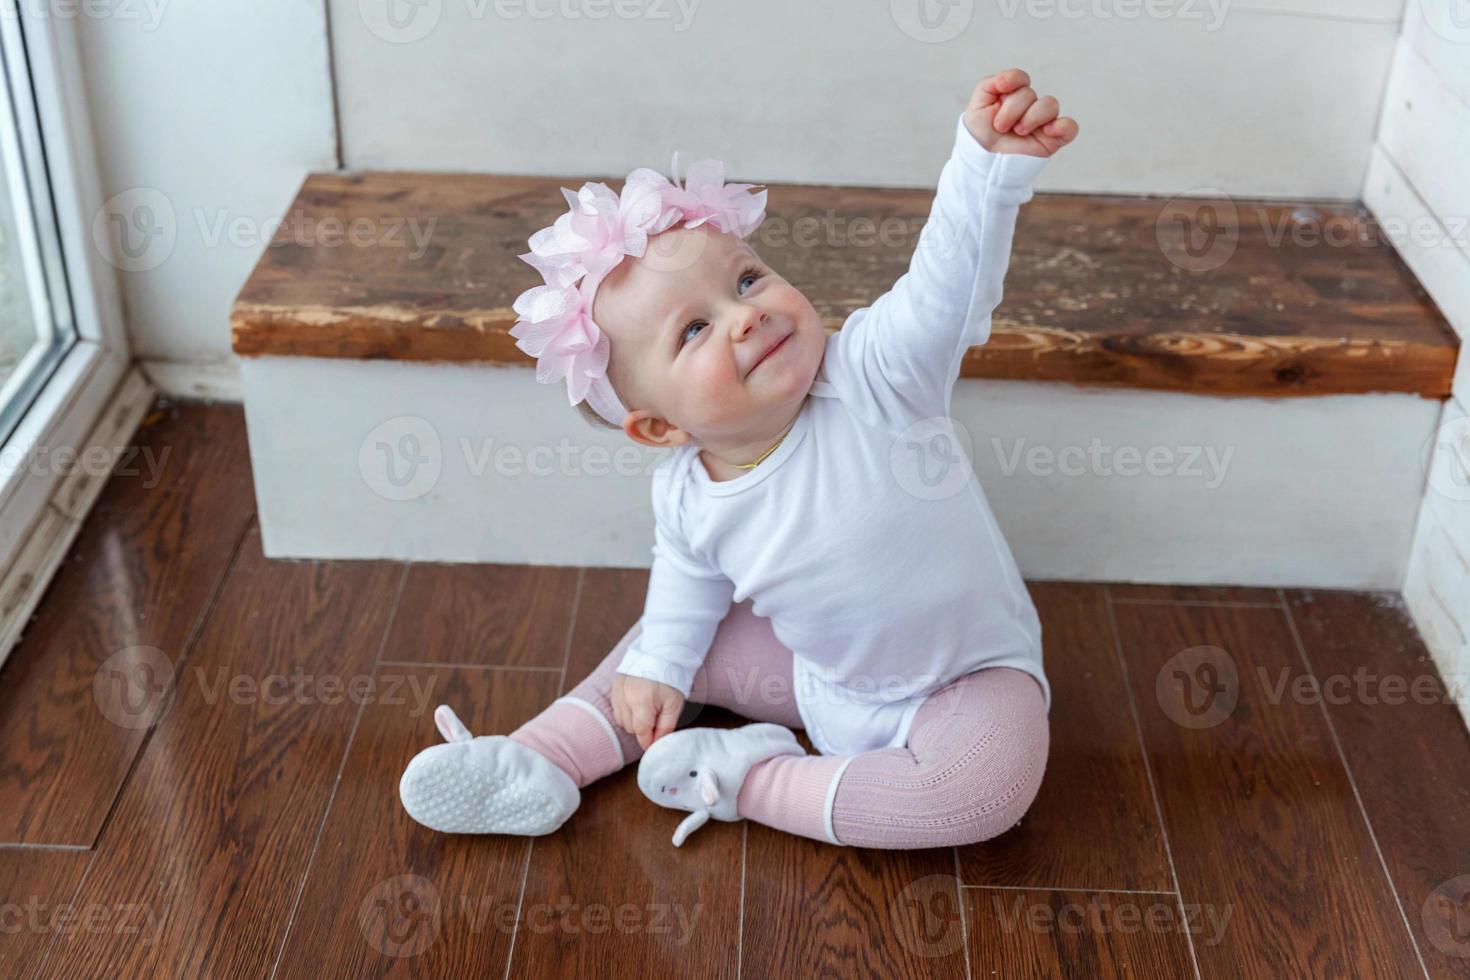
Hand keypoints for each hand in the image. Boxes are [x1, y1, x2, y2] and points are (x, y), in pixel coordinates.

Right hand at [611, 673, 685, 750]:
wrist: (661, 654)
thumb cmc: (670, 680)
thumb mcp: (674, 705)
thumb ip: (666, 726)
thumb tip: (655, 744)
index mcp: (641, 702)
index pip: (640, 732)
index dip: (648, 741)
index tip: (654, 742)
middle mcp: (625, 698)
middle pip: (630, 728)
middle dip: (643, 728)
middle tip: (655, 718)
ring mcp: (617, 692)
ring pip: (621, 721)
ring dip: (633, 721)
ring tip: (647, 710)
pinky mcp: (614, 687)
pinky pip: (616, 710)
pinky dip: (626, 712)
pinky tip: (637, 704)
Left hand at [963, 68, 1078, 157]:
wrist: (983, 164)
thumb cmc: (981, 136)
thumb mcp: (976, 107)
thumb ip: (988, 85)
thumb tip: (1007, 79)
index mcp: (1012, 97)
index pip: (1021, 79)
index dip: (1013, 80)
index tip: (1001, 90)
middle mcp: (1029, 107)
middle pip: (1030, 93)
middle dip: (1012, 110)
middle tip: (1000, 127)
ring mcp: (1042, 123)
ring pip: (1050, 104)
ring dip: (1031, 117)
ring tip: (1018, 132)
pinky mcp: (1052, 140)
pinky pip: (1069, 127)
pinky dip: (1062, 126)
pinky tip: (1047, 131)